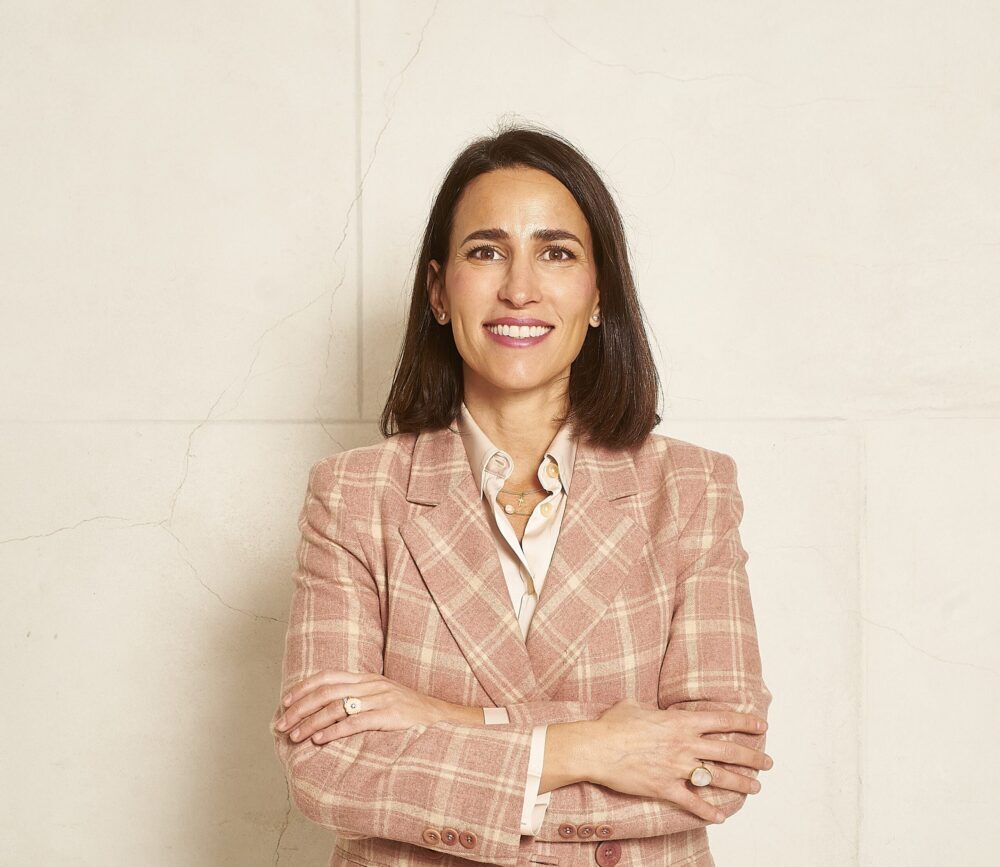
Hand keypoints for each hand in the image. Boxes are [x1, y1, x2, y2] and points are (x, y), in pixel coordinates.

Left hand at [275, 670, 455, 743]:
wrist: (442, 717)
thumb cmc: (409, 712)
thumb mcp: (382, 697)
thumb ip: (358, 698)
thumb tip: (326, 709)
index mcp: (367, 678)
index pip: (328, 676)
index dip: (304, 688)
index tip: (285, 702)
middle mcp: (372, 685)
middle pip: (327, 691)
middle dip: (300, 708)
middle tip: (281, 724)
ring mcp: (381, 699)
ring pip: (337, 706)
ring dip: (311, 722)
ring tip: (295, 735)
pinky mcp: (390, 715)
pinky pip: (356, 721)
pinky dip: (334, 730)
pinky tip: (320, 740)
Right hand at [586, 699, 772, 822]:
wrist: (596, 748)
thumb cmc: (613, 724)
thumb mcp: (634, 706)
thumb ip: (651, 708)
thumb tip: (653, 709)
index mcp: (680, 721)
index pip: (722, 720)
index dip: (745, 723)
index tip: (761, 726)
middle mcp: (685, 744)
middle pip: (728, 751)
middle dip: (752, 757)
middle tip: (768, 762)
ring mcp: (677, 767)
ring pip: (718, 777)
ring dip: (740, 783)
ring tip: (755, 787)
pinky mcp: (665, 787)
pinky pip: (692, 802)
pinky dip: (707, 810)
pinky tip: (720, 817)